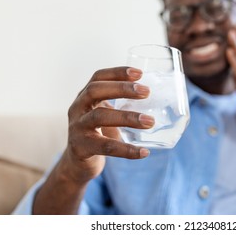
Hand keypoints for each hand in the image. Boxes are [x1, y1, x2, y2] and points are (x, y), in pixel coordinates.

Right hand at [64, 67, 153, 183]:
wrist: (76, 163)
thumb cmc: (96, 133)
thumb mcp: (104, 114)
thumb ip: (121, 105)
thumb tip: (158, 102)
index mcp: (85, 97)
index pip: (98, 77)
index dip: (117, 72)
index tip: (139, 73)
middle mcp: (77, 108)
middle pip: (95, 91)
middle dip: (121, 89)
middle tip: (146, 92)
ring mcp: (77, 128)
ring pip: (100, 117)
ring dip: (127, 118)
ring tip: (150, 122)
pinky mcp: (81, 148)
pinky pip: (105, 147)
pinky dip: (126, 150)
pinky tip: (143, 152)